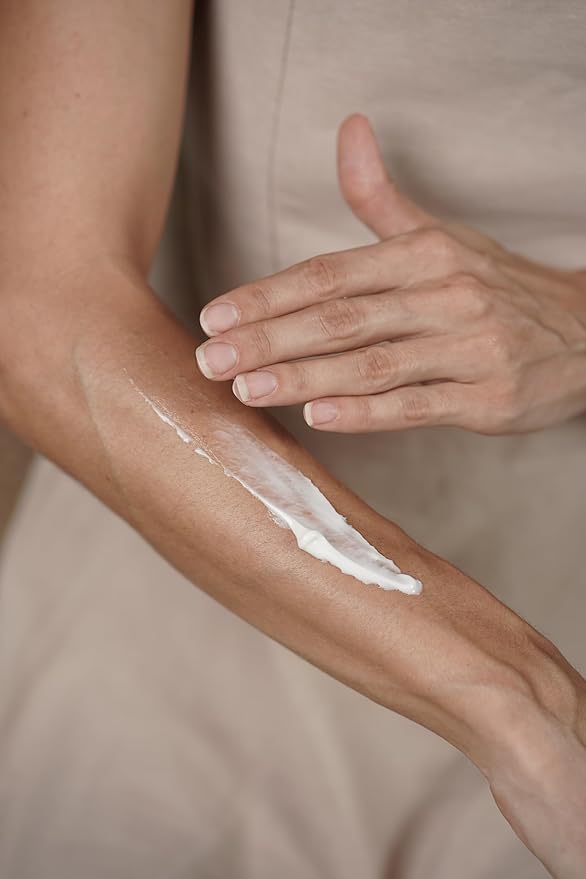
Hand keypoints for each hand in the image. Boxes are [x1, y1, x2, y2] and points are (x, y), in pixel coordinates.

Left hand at [196, 114, 585, 433]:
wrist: (584, 331)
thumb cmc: (492, 287)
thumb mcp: (440, 237)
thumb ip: (382, 196)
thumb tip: (349, 130)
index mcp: (424, 255)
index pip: (330, 274)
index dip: (269, 295)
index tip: (216, 317)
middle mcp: (444, 295)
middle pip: (342, 317)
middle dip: (270, 338)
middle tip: (211, 359)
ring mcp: (469, 346)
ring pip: (373, 362)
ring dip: (304, 377)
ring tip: (247, 389)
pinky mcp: (488, 395)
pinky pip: (419, 404)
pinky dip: (368, 412)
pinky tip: (320, 416)